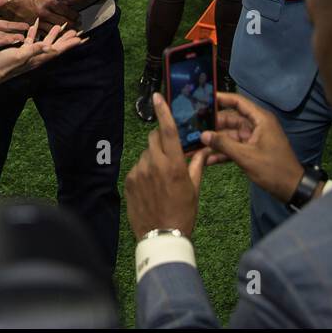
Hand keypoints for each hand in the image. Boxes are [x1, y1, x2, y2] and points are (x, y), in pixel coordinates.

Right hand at [0, 0, 78, 27]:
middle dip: (71, 25)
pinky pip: (42, 33)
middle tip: (76, 26)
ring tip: (68, 32)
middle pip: (62, 22)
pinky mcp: (28, 26)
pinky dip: (49, 34)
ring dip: (62, 31)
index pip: (65, 10)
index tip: (78, 17)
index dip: (74, 14)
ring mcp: (35, 21)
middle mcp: (42, 13)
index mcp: (46, 1)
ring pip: (53, 30)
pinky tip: (54, 35)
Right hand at [0, 18, 84, 85]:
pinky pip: (31, 40)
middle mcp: (36, 57)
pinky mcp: (20, 51)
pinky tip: (36, 25)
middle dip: (66, 39)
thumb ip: (34, 50)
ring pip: (44, 42)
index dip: (70, 44)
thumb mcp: (19, 56)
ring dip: (52, 35)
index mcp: (38, 58)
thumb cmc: (5, 65)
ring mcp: (29, 54)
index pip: (58, 50)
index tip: (81, 39)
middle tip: (77, 31)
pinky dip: (35, 32)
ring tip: (60, 26)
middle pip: (55, 46)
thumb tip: (49, 46)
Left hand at [125, 93, 210, 238]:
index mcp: (173, 164)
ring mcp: (139, 172)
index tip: (157, 96)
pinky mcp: (129, 181)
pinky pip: (138, 168)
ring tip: (161, 179)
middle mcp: (154, 164)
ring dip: (153, 158)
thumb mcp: (194, 189)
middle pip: (154, 138)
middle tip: (170, 152)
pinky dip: (145, 171)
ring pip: (146, 154)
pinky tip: (151, 187)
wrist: (161, 236)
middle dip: (161, 139)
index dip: (163, 111)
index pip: (168, 131)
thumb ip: (196, 165)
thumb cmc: (183, 213)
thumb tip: (201, 149)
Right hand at [200, 92, 303, 203]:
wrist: (291, 188)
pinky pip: (234, 147)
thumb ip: (224, 144)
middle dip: (213, 125)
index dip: (221, 98)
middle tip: (192, 127)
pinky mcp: (251, 150)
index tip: (203, 98)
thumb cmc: (273, 169)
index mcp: (260, 119)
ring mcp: (253, 138)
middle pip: (230, 119)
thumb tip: (203, 134)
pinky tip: (207, 159)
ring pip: (230, 135)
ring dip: (215, 141)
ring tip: (195, 145)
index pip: (238, 102)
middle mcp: (256, 125)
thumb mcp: (246, 156)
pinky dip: (223, 152)